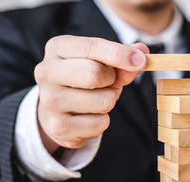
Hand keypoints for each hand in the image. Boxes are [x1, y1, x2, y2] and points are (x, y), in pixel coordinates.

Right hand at [34, 35, 147, 153]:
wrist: (56, 110)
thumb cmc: (82, 79)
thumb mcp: (101, 63)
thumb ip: (121, 60)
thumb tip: (142, 55)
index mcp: (57, 48)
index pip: (92, 47)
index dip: (120, 54)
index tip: (141, 61)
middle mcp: (47, 72)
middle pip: (94, 74)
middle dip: (112, 80)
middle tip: (108, 83)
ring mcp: (49, 101)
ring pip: (103, 101)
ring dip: (109, 101)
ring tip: (97, 99)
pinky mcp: (59, 126)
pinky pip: (100, 124)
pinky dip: (103, 121)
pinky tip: (89, 116)